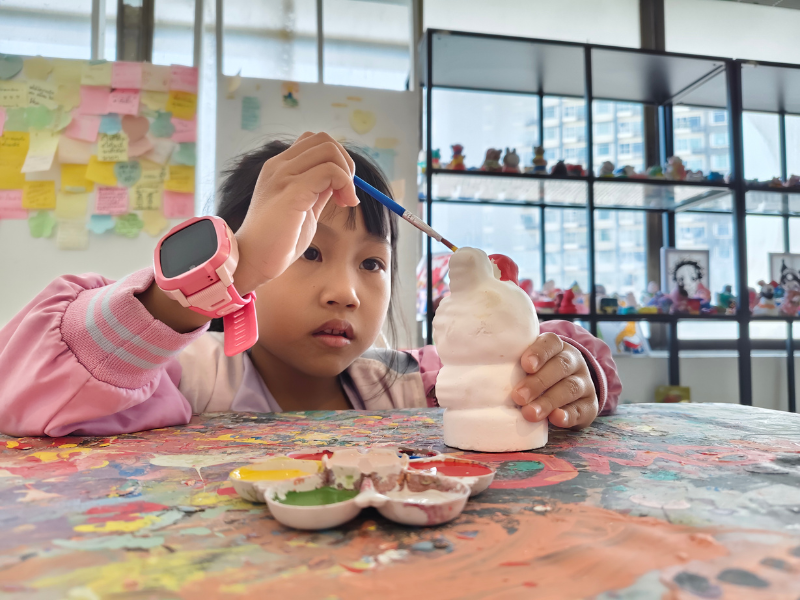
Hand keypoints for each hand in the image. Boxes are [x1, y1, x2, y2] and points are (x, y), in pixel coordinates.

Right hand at [233, 132, 359, 293]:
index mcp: (279, 167)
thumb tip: (340, 180)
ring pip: (329, 151)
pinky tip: (343, 203)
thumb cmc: (277, 241)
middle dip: (345, 162)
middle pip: (324, 140)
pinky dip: (345, 184)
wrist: (253, 260)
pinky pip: (330, 172)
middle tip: (346, 193)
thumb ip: (317, 190)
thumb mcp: (303, 208)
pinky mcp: (292, 190)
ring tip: (345, 200)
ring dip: (347, 174)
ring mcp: (283, 175)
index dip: (335, 159)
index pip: (314, 141)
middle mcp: (279, 165)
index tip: (340, 189)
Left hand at [511, 332, 598, 428]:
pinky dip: (568, 415)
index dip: (539, 353)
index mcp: (557, 348)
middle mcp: (574, 362)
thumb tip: (485, 377)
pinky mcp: (590, 405)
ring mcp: (584, 383)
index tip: (526, 365)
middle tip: (518, 396)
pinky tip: (555, 419)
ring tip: (530, 413)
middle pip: (560, 366)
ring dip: (548, 401)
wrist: (571, 392)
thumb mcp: (530, 366)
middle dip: (538, 382)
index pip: (551, 343)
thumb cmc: (538, 375)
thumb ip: (514, 366)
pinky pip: (581, 409)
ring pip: (570, 388)